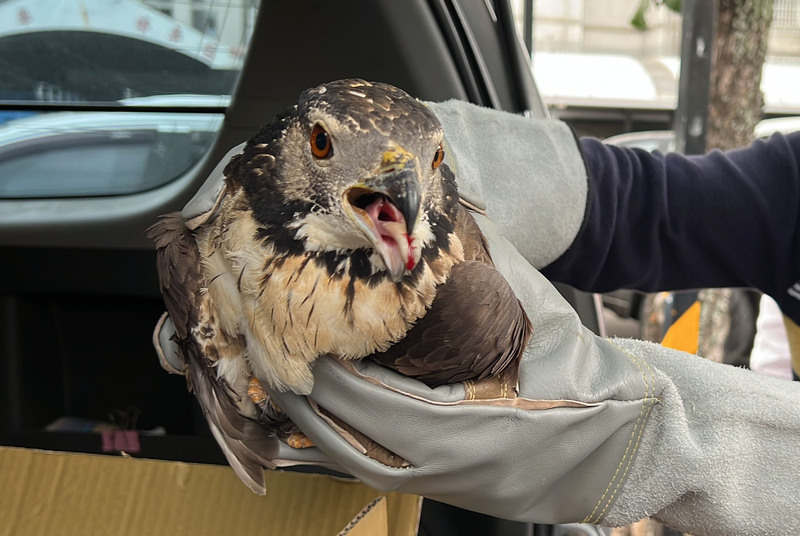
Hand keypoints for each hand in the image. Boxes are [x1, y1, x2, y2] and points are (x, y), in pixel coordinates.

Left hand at [269, 211, 660, 524]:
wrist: (623, 447)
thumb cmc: (587, 386)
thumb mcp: (546, 323)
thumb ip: (497, 270)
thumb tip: (458, 220)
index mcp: (464, 428)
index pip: (368, 401)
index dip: (324, 368)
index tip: (298, 333)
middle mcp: (441, 466)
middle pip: (344, 436)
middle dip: (304, 394)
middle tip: (277, 352)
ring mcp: (439, 485)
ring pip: (350, 463)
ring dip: (312, 423)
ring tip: (286, 382)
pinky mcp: (440, 489)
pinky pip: (371, 472)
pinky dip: (339, 443)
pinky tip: (318, 418)